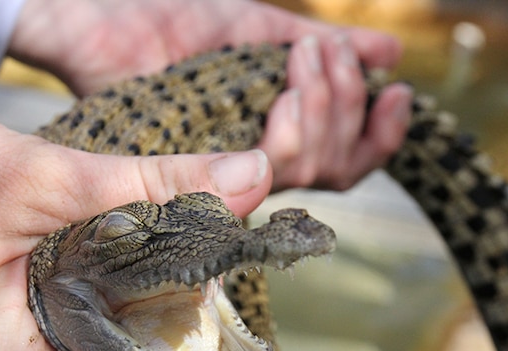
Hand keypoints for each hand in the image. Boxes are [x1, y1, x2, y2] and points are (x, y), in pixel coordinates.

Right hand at [0, 91, 271, 350]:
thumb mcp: (37, 177)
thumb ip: (151, 188)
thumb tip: (250, 181)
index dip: (184, 319)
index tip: (211, 264)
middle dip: (147, 311)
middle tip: (178, 246)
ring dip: (107, 309)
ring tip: (128, 248)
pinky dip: (67, 312)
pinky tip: (79, 265)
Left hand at [12, 0, 412, 190]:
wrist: (110, 17)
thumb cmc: (178, 22)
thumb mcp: (262, 29)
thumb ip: (323, 47)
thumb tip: (392, 53)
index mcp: (279, 131)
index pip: (347, 158)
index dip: (382, 136)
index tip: (397, 92)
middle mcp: (259, 161)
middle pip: (337, 168)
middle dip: (348, 107)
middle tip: (329, 51)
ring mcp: (230, 171)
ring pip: (309, 169)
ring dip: (327, 109)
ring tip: (309, 54)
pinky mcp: (201, 176)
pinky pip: (269, 170)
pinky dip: (293, 132)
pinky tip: (290, 93)